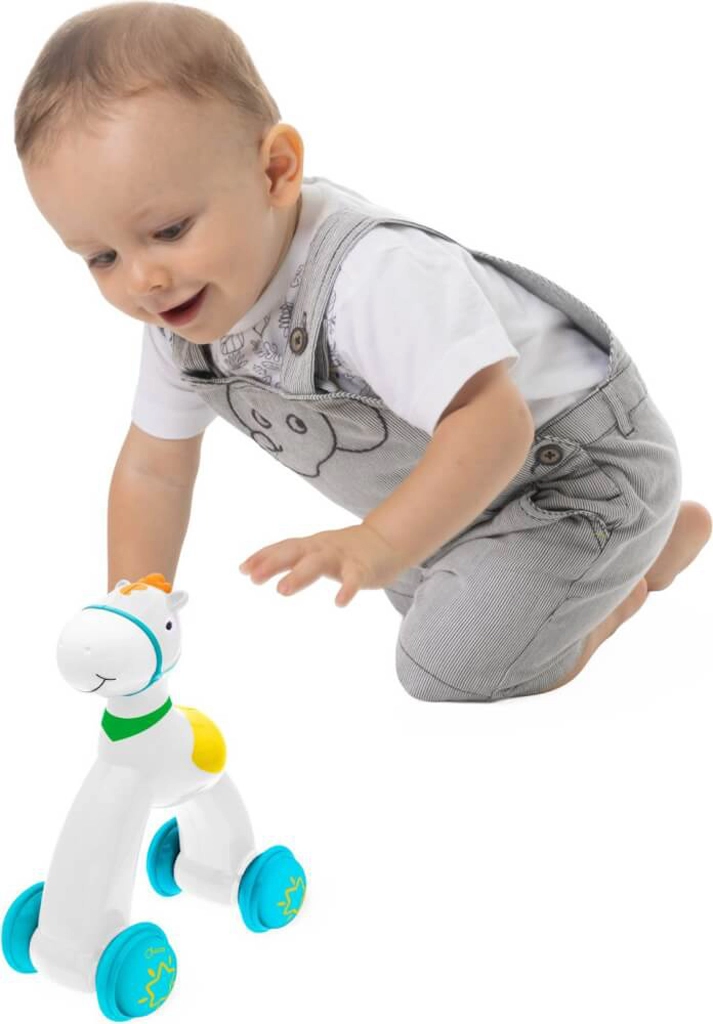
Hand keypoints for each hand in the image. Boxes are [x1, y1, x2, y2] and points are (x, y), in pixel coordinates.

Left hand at [239, 524, 406, 606]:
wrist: (386, 541)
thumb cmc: (344, 550)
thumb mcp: (314, 551)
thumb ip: (288, 559)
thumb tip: (249, 569)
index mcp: (310, 545)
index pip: (282, 548)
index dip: (262, 557)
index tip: (242, 569)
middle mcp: (322, 548)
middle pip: (294, 552)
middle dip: (272, 563)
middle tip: (253, 578)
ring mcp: (342, 557)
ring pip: (317, 563)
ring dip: (298, 575)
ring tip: (282, 590)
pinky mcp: (363, 568)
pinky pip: (353, 579)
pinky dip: (346, 589)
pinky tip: (339, 602)